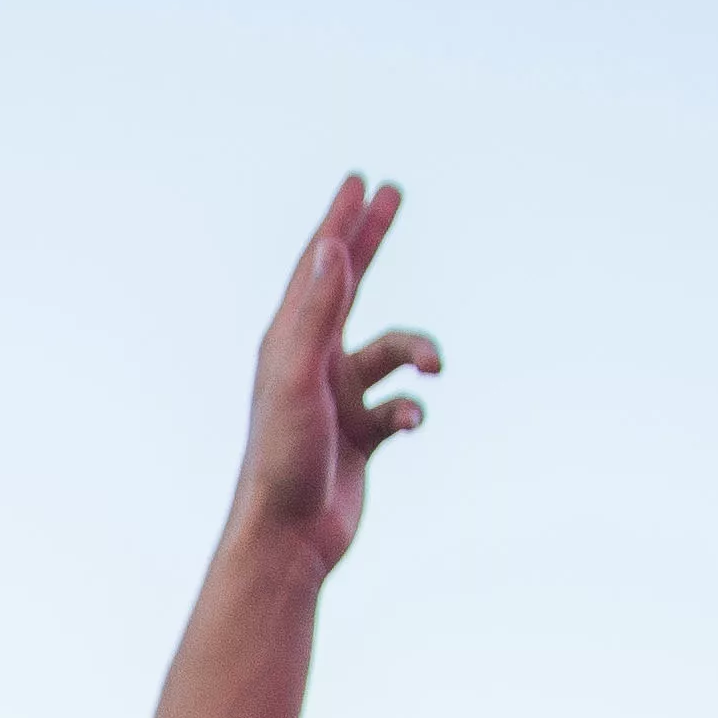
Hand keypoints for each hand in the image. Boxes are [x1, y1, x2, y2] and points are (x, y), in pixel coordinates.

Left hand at [224, 176, 438, 574]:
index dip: (340, 222)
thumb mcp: (298, 377)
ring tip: (434, 368)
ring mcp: (337, 397)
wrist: (288, 536)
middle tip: (393, 194)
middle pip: (349, 286)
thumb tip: (332, 248)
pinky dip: (413, 409)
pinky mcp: (360, 434)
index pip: (318, 267)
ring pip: (393, 353)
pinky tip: (407, 425)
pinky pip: (402, 404)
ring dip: (419, 352)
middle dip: (372, 241)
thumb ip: (318, 312)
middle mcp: (311, 361)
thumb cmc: (284, 458)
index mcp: (288, 341)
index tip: (359, 181)